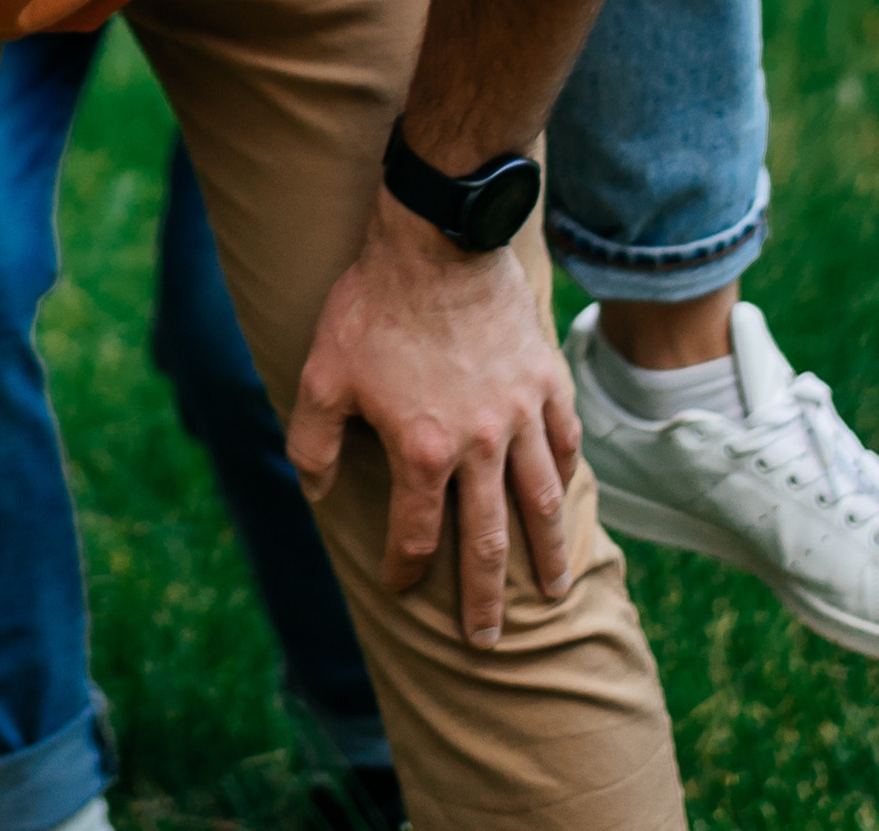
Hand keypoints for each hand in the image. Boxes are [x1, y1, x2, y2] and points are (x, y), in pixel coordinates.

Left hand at [285, 194, 580, 649]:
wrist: (436, 237)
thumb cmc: (373, 304)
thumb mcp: (322, 372)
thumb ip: (312, 441)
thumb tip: (312, 492)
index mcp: (422, 450)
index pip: (417, 533)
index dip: (406, 566)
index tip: (401, 585)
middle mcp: (480, 444)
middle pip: (487, 540)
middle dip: (486, 597)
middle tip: (488, 642)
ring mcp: (520, 413)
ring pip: (540, 500)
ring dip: (545, 552)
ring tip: (553, 591)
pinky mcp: (545, 379)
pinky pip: (565, 442)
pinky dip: (567, 475)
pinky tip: (565, 495)